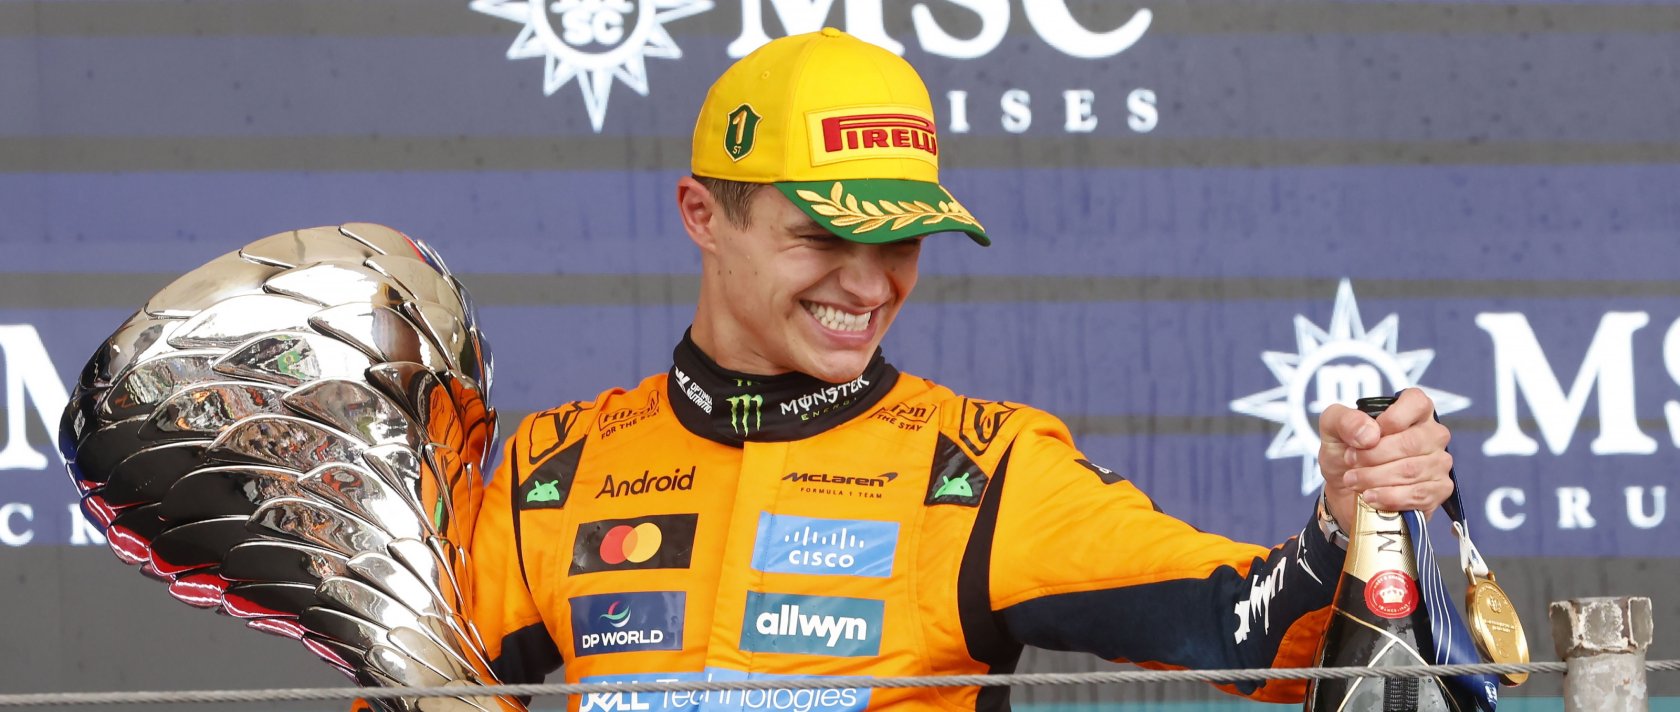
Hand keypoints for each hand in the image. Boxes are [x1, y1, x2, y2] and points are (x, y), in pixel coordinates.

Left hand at [1316, 388, 1454, 529]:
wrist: (1344, 491)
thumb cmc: (1345, 453)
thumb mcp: (1333, 430)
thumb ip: (1345, 421)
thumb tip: (1370, 434)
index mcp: (1413, 410)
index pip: (1416, 403)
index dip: (1391, 419)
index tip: (1367, 437)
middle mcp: (1432, 434)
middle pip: (1411, 442)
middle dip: (1373, 456)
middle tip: (1351, 462)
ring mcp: (1439, 462)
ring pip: (1412, 470)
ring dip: (1376, 478)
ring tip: (1354, 481)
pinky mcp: (1439, 489)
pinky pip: (1419, 494)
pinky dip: (1390, 497)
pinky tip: (1371, 497)